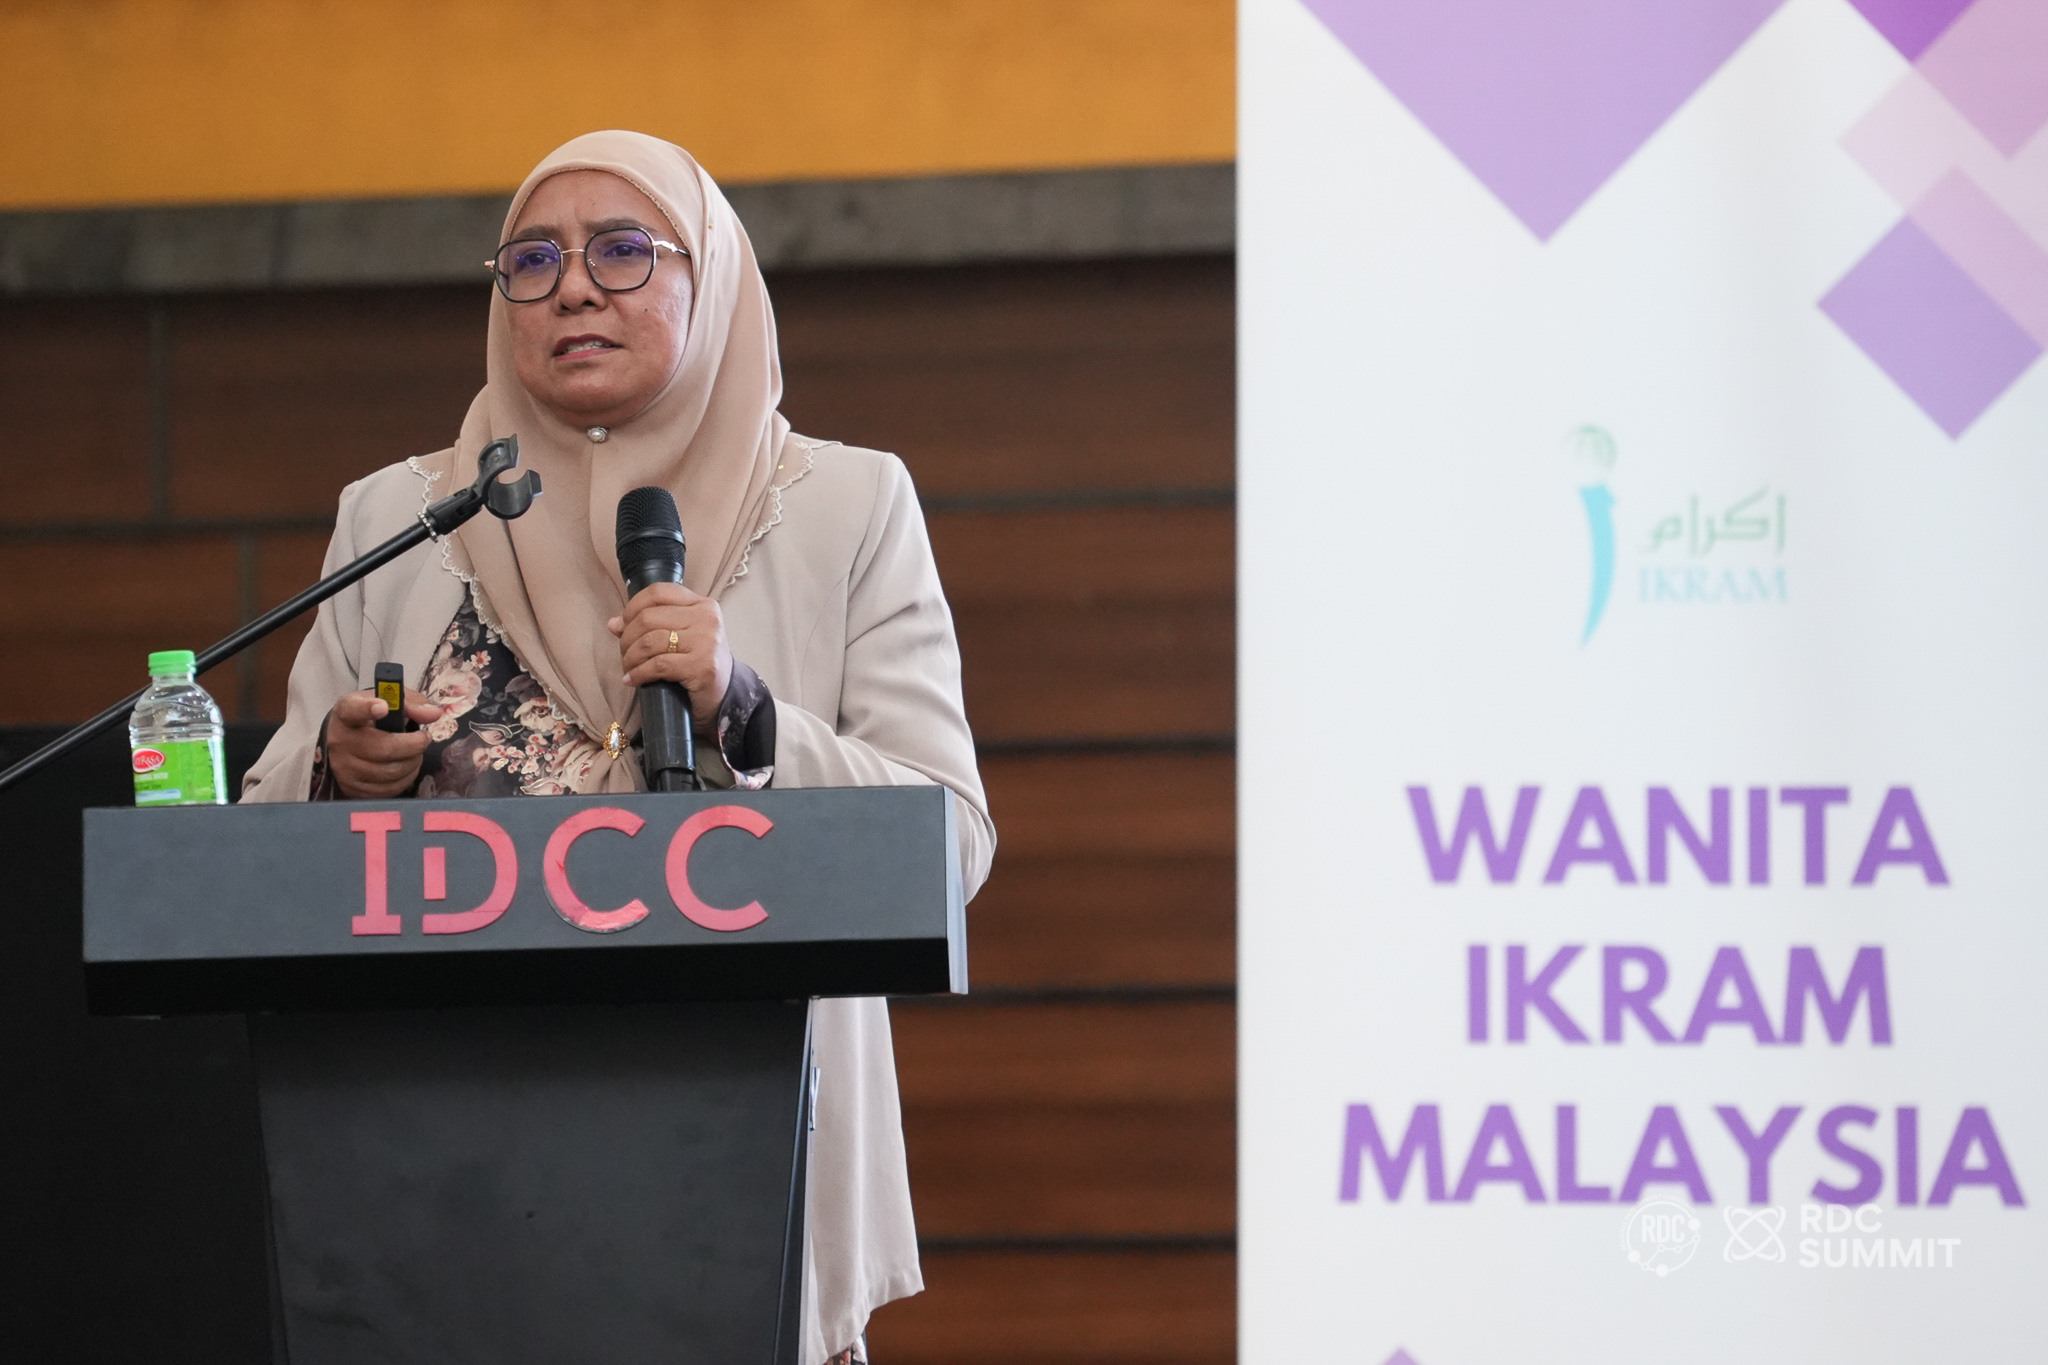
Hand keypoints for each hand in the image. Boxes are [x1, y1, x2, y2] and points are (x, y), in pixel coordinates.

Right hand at [324, 687, 445, 797]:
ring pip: (391, 771)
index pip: (353, 710)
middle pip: (385, 748)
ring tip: (414, 752)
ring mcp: (344, 768)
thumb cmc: (373, 719)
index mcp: (347, 712)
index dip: (368, 708)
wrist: (348, 741)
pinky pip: (389, 789)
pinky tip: (405, 766)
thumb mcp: (389, 701)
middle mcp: (340, 741)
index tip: (383, 706)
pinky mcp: (352, 788)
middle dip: (415, 745)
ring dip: (413, 762)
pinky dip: (406, 778)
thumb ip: (413, 703)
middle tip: (423, 738)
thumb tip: (433, 714)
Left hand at [609, 582, 730, 734]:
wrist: (727, 696)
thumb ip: (652, 625)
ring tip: (628, 668)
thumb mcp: (681, 637)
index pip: (658, 592)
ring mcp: (706, 642)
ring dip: (630, 657)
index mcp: (702, 604)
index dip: (633, 607)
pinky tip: (632, 680)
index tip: (624, 625)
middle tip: (625, 653)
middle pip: (648, 618)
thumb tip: (614, 623)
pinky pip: (657, 665)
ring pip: (649, 641)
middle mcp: (707, 618)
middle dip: (627, 637)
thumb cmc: (700, 663)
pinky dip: (638, 674)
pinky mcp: (701, 666)